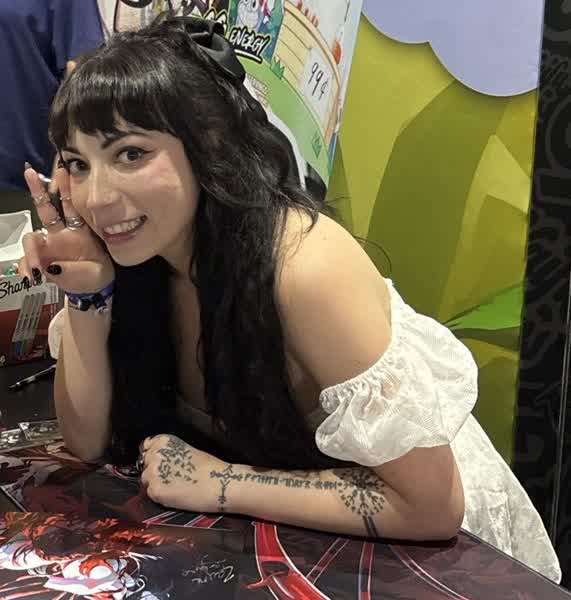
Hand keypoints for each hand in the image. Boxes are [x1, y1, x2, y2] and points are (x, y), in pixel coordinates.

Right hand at [18, 164, 113, 292]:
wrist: (89, 290)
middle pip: (46, 209)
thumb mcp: (95, 272)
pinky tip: (32, 277)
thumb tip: (52, 267)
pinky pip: (27, 261)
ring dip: (31, 251)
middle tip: (30, 172)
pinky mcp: (40, 260)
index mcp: (79, 231)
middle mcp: (61, 234)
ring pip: (31, 238)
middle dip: (37, 190)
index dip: (65, 190)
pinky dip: (27, 268)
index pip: (70, 206)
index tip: (63, 171)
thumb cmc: (96, 275)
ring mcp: (48, 246)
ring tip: (37, 269)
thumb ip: (76, 270)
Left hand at [140, 435, 230, 512]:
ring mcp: (154, 472)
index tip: (161, 462)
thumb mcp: (186, 449)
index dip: (153, 456)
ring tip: (175, 485)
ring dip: (156, 483)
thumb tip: (154, 458)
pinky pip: (150, 493)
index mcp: (165, 441)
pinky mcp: (155, 490)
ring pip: (146, 479)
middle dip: (155, 470)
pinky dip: (160, 494)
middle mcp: (157, 454)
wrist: (219, 483)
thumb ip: (168, 451)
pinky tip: (175, 492)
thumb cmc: (208, 468)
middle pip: (145, 464)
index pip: (146, 446)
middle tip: (173, 477)